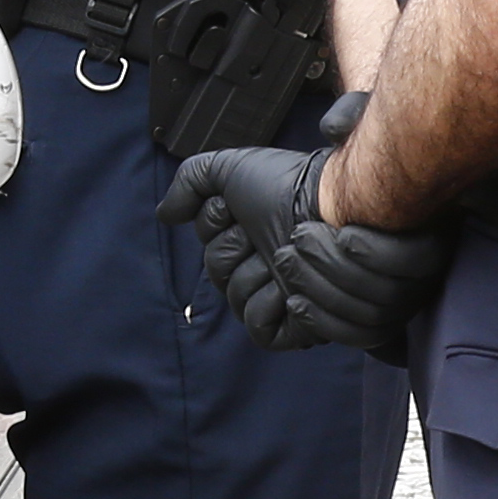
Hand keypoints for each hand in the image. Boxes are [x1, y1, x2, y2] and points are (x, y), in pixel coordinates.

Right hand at [162, 142, 446, 354]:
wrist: (332, 203)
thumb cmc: (288, 183)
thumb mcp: (232, 168)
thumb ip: (191, 183)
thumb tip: (165, 216)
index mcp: (247, 239)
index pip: (208, 249)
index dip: (216, 225)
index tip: (238, 206)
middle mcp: (264, 268)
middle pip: (219, 277)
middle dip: (235, 247)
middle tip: (263, 229)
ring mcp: (282, 296)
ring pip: (237, 302)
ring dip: (253, 273)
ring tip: (281, 253)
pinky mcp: (298, 323)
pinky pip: (261, 330)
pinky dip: (267, 307)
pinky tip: (286, 284)